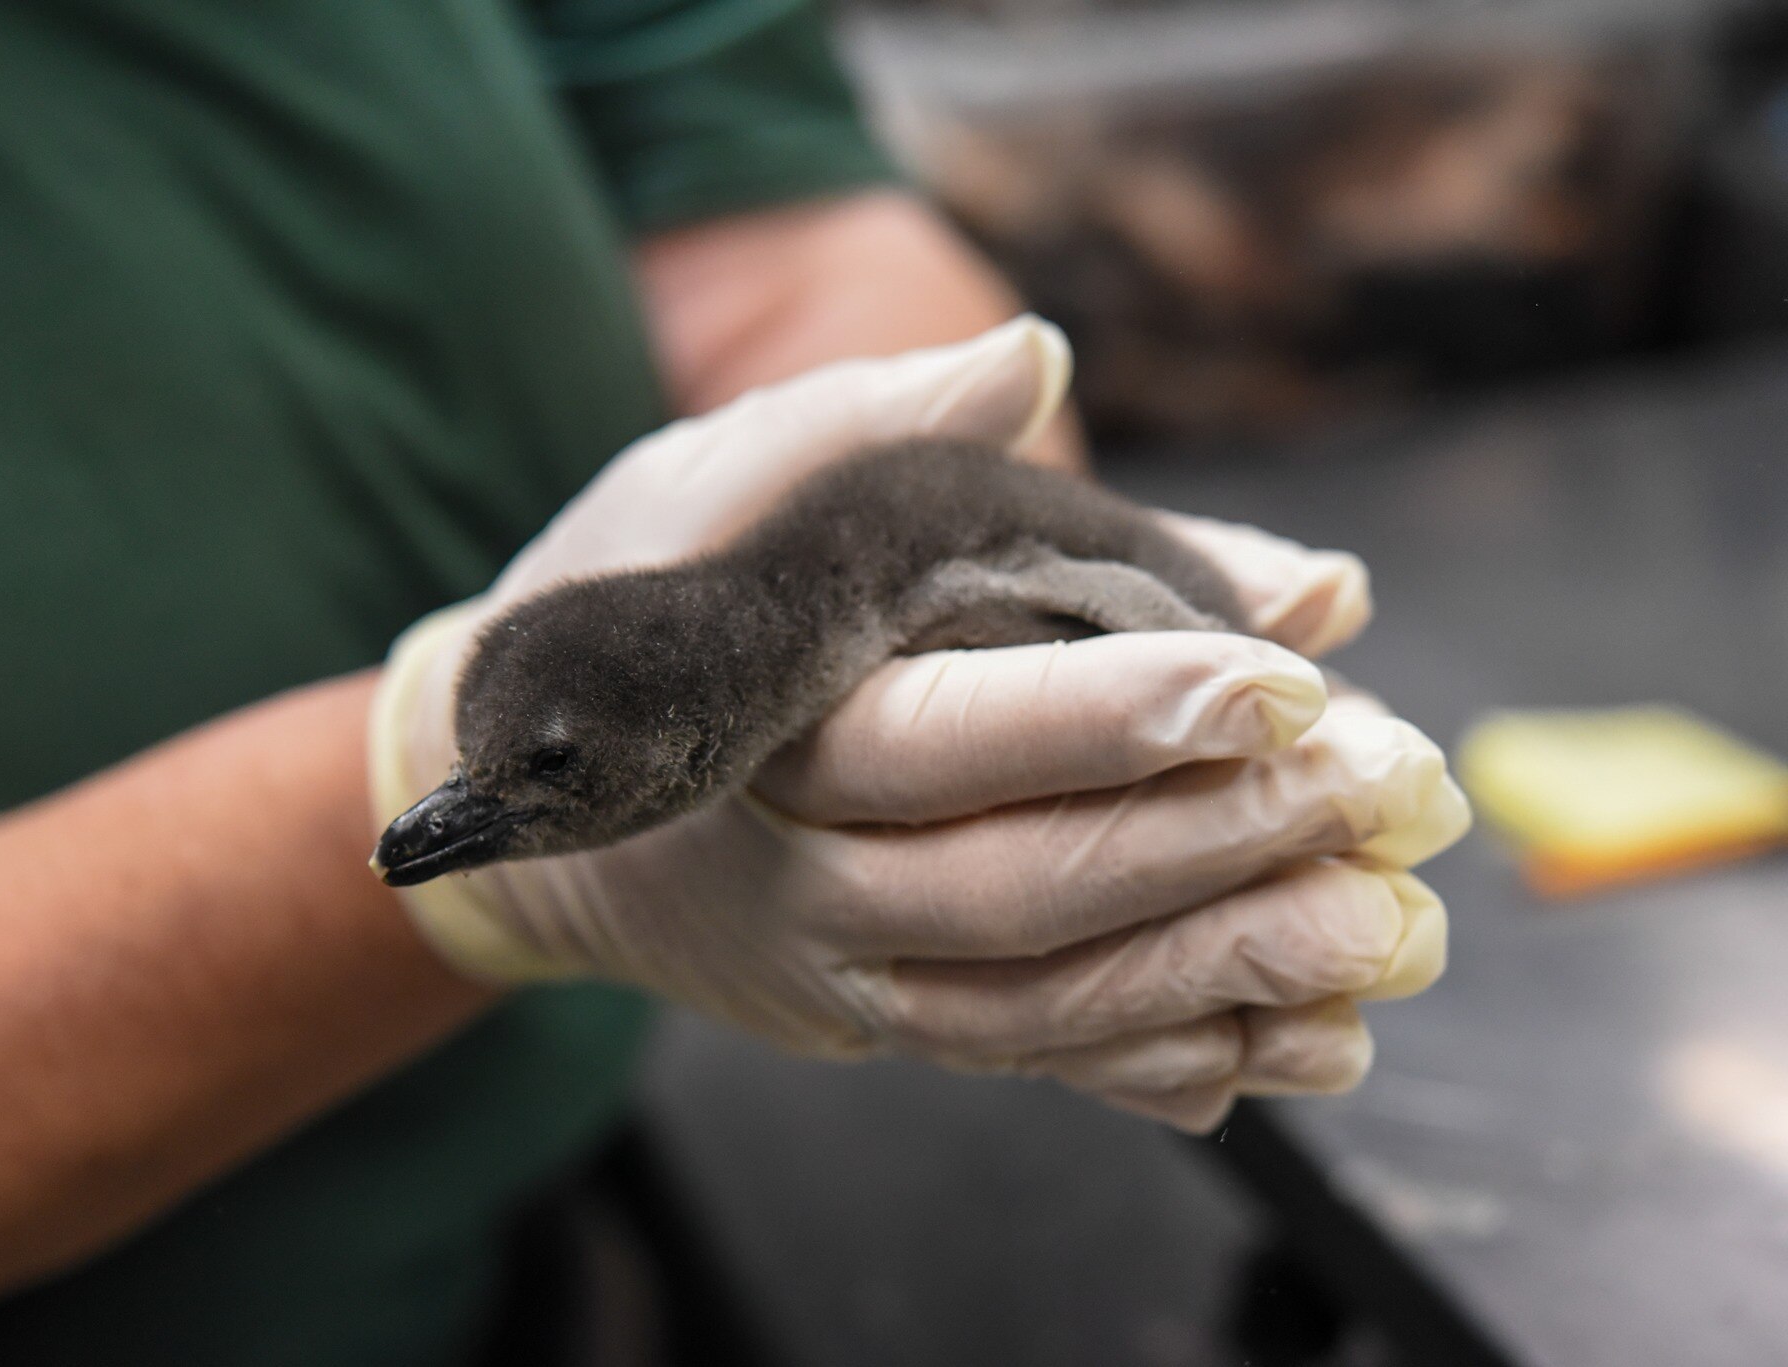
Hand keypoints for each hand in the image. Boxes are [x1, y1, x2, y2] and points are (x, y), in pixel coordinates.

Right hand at [370, 319, 1467, 1131]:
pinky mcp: (872, 1018)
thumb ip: (875, 422)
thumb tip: (1037, 357)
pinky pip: (1028, 1064)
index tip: (1282, 672)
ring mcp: (832, 972)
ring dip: (1220, 976)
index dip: (1115, 714)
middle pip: (1015, 890)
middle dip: (1213, 846)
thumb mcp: (713, 482)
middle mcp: (792, 879)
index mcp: (752, 728)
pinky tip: (1301, 1038)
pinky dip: (1167, 1060)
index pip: (945, 734)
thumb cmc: (626, 604)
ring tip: (1387, 926)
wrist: (515, 803)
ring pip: (1034, 1010)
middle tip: (1390, 783)